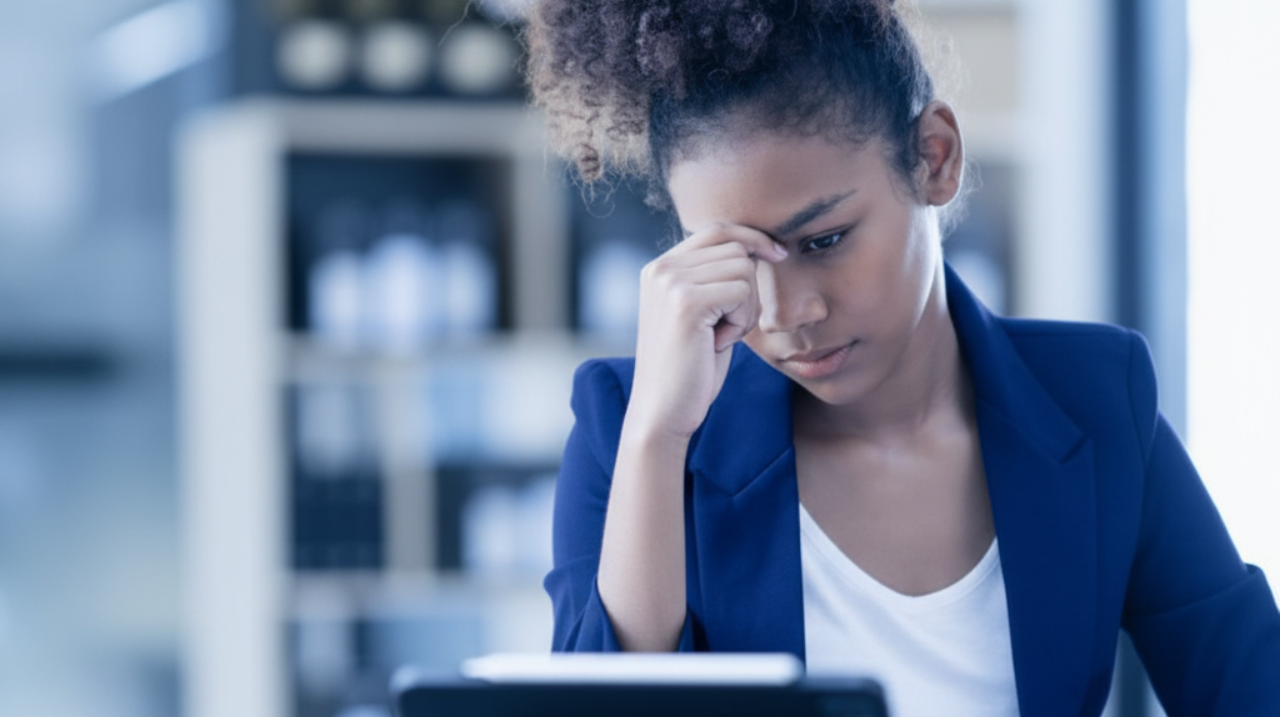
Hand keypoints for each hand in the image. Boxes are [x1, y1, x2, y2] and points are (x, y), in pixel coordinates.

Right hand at [626, 223, 787, 438]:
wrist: (663, 412)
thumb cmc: (690, 368)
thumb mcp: (702, 314)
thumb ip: (715, 279)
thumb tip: (756, 246)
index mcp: (659, 268)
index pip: (717, 230)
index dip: (752, 237)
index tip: (777, 254)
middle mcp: (661, 268)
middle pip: (736, 247)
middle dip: (747, 288)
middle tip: (727, 327)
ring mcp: (671, 282)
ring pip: (743, 268)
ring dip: (745, 307)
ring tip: (719, 337)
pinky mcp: (687, 302)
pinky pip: (742, 291)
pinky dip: (742, 321)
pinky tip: (719, 343)